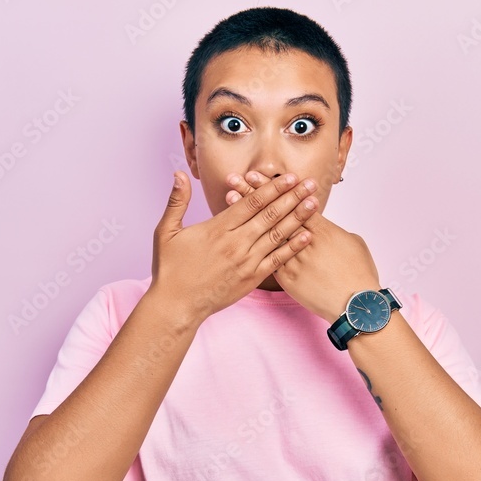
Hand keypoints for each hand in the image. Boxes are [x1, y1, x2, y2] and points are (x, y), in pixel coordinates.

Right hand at [149, 171, 318, 324]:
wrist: (177, 306)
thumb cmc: (170, 269)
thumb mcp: (166, 232)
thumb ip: (176, 201)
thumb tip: (178, 174)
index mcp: (218, 228)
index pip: (251, 202)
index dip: (272, 187)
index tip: (289, 176)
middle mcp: (235, 243)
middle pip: (270, 214)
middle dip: (292, 197)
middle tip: (310, 183)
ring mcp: (246, 261)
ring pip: (277, 234)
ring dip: (297, 217)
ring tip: (314, 203)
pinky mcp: (251, 278)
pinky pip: (277, 260)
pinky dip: (293, 247)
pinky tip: (307, 236)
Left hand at [226, 171, 382, 322]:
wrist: (357, 305)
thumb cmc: (359, 273)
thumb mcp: (353, 243)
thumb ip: (333, 231)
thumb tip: (324, 225)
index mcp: (322, 229)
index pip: (295, 201)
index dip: (277, 187)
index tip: (260, 175)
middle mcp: (305, 241)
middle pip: (276, 212)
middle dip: (255, 193)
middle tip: (238, 177)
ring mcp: (294, 259)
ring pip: (266, 232)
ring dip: (248, 215)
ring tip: (231, 197)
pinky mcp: (288, 277)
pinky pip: (267, 258)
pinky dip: (250, 243)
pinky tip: (236, 233)